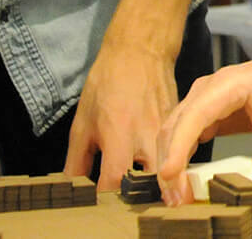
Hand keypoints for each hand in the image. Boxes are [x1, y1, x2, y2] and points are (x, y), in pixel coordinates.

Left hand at [64, 40, 177, 190]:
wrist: (141, 51)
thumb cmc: (108, 83)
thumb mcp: (83, 121)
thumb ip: (77, 158)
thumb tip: (72, 185)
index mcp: (120, 135)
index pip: (114, 181)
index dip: (105, 196)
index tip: (98, 201)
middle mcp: (147, 137)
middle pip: (150, 183)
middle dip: (138, 195)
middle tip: (124, 196)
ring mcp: (167, 132)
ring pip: (167, 170)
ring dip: (155, 182)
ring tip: (142, 184)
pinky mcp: (178, 127)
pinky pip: (175, 153)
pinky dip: (166, 163)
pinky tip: (156, 164)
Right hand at [155, 47, 251, 205]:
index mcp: (227, 85)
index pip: (194, 117)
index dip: (178, 146)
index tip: (170, 174)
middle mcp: (207, 89)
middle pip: (175, 128)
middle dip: (170, 164)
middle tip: (178, 199)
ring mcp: (201, 99)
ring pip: (173, 133)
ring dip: (170, 164)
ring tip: (178, 196)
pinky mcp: (203, 112)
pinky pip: (183, 136)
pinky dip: (179, 159)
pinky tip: (183, 181)